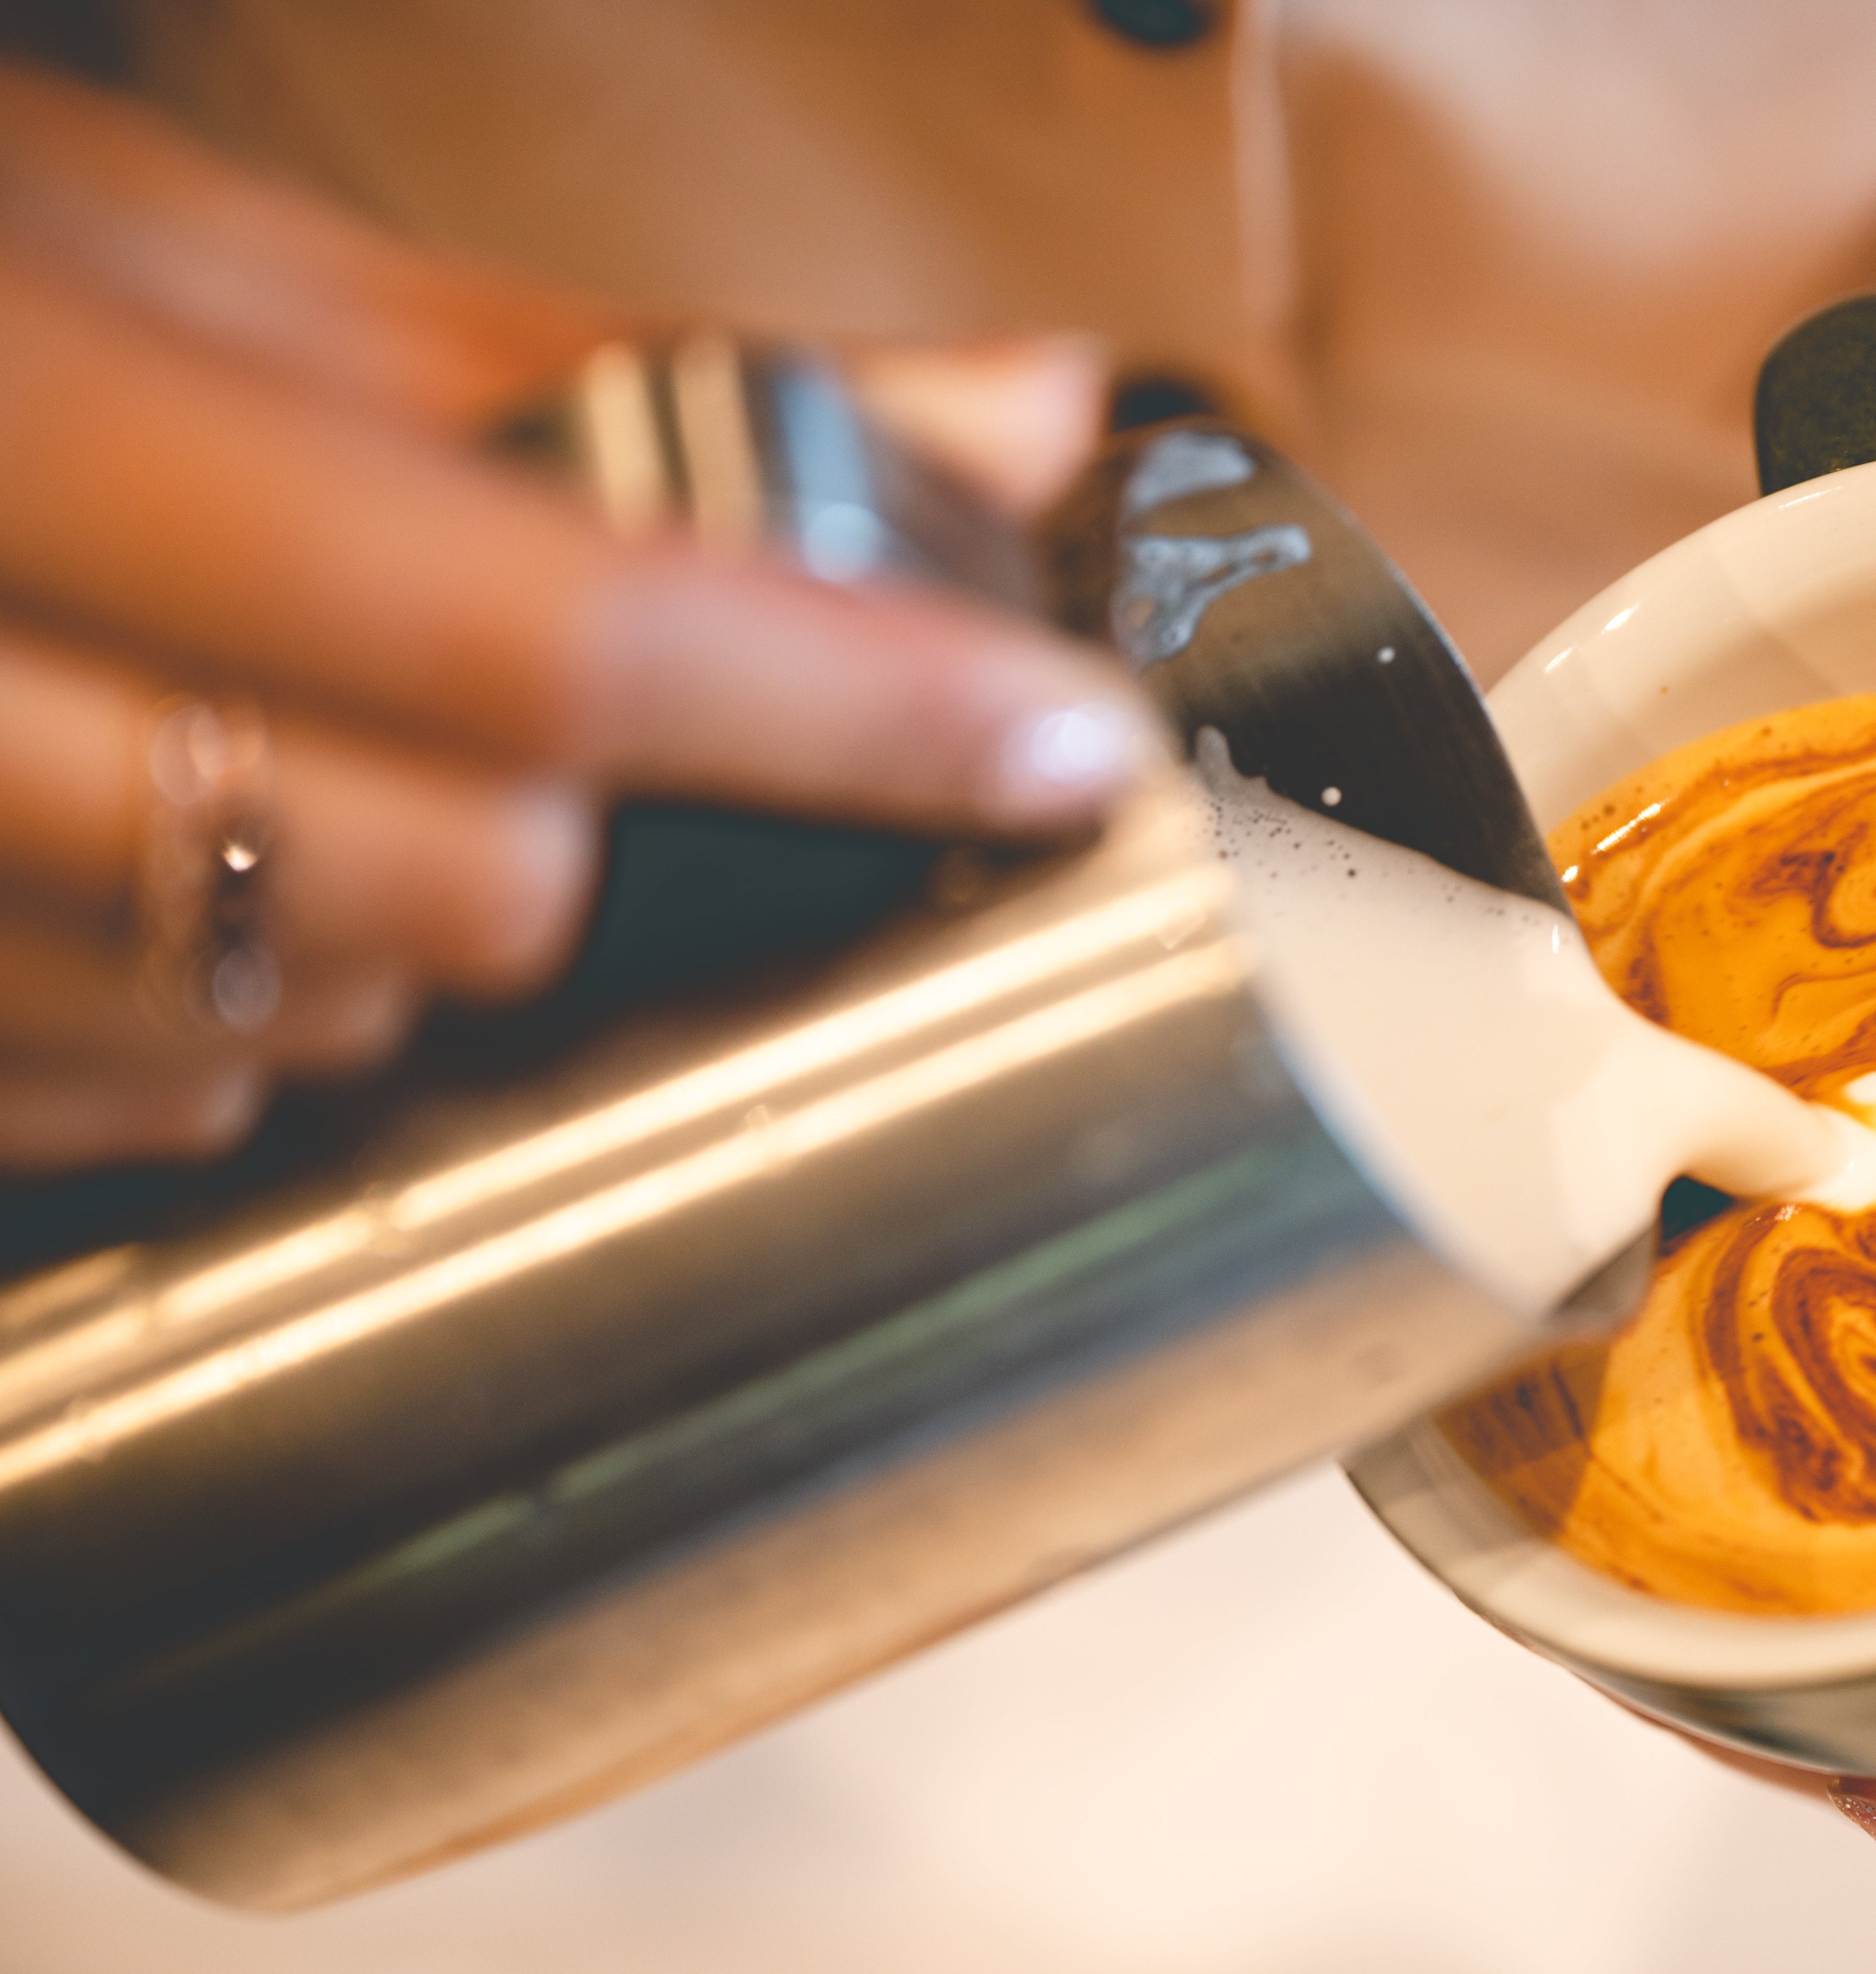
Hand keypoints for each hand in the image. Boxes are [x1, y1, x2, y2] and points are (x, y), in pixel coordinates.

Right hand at [0, 66, 1137, 1173]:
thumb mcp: (160, 249)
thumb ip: (583, 362)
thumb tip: (999, 420)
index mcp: (14, 423)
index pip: (537, 621)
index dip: (837, 698)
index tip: (1055, 740)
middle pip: (454, 877)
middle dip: (554, 818)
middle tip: (498, 700)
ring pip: (308, 1021)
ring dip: (382, 914)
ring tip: (264, 743)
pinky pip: (158, 1106)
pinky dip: (224, 1009)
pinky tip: (148, 858)